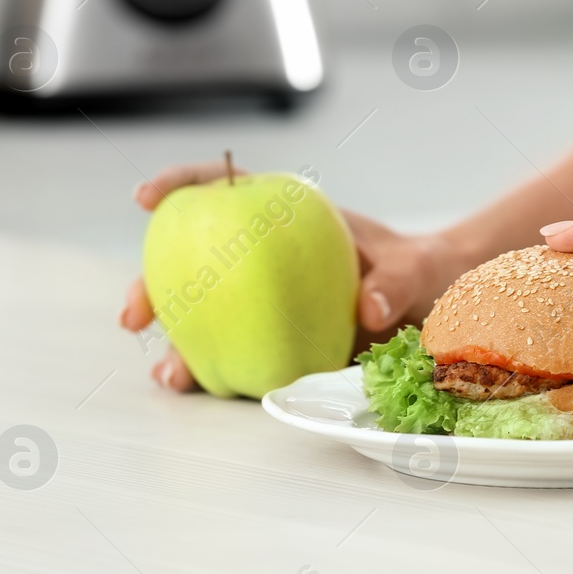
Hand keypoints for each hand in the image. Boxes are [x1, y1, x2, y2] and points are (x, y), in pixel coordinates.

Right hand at [118, 159, 464, 390]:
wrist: (437, 311)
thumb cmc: (422, 272)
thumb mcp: (417, 268)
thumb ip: (396, 280)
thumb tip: (369, 307)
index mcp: (291, 216)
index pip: (227, 186)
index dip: (182, 185)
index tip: (148, 198)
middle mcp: (266, 256)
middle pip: (193, 259)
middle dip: (152, 284)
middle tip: (135, 314)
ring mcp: (265, 300)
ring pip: (205, 314)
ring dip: (177, 343)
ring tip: (169, 374)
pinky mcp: (275, 340)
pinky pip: (235, 351)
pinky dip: (211, 369)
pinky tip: (198, 388)